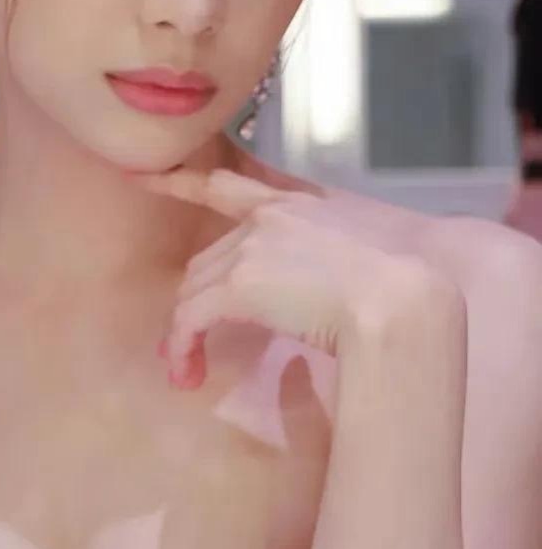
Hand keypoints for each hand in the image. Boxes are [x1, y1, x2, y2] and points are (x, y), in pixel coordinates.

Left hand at [124, 166, 455, 389]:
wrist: (404, 302)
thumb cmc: (400, 291)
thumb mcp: (358, 261)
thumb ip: (323, 266)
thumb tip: (310, 300)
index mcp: (295, 208)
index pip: (226, 188)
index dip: (180, 183)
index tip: (144, 177)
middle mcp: (266, 220)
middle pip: (206, 261)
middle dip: (196, 302)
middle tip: (190, 342)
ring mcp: (251, 250)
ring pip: (194, 291)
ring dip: (186, 331)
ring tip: (188, 367)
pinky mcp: (239, 286)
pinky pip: (191, 318)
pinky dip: (182, 346)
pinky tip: (187, 371)